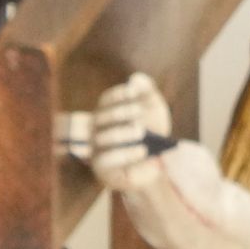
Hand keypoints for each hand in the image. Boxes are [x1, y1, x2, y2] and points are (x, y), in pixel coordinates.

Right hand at [91, 72, 172, 190]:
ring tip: (141, 131)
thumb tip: (136, 79)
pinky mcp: (102, 169)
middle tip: (140, 112)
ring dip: (123, 133)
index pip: (107, 99)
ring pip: (104, 138)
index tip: (134, 92)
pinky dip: (126, 154)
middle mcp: (96, 129)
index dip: (120, 94)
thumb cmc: (151, 133)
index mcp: (106, 111)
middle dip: (122, 113)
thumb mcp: (153, 110)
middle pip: (103, 117)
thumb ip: (147, 91)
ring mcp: (96, 149)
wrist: (154, 165)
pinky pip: (109, 160)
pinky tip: (142, 150)